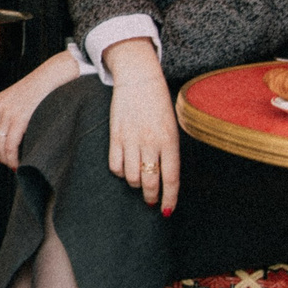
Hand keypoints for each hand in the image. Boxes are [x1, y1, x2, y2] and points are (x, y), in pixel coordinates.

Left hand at [0, 53, 79, 168]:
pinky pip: (10, 145)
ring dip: (6, 159)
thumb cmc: (37, 91)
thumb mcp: (15, 101)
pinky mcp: (19, 118)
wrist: (50, 77)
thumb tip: (6, 139)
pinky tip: (18, 161)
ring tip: (15, 164)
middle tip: (9, 163)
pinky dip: (13, 157)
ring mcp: (7, 113)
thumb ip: (7, 116)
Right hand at [103, 40, 180, 213]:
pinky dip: (120, 172)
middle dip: (151, 197)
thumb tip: (166, 176)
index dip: (170, 197)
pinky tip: (125, 168)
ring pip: (132, 176)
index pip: (171, 177)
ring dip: (136, 184)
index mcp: (169, 140)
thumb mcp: (173, 126)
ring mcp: (131, 139)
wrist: (139, 77)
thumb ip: (170, 150)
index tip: (167, 210)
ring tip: (140, 181)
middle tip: (151, 202)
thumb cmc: (159, 102)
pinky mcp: (115, 135)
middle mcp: (151, 142)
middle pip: (151, 181)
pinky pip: (115, 165)